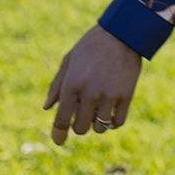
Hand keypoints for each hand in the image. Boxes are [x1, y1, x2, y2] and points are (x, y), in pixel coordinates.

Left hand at [44, 26, 142, 144]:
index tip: (59, 141)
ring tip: (97, 112)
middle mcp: (89, 93)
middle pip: (80, 128)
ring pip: (100, 128)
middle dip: (78, 126)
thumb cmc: (91, 46)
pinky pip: (118, 122)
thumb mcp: (69, 61)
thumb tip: (48, 108)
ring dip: (96, 124)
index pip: (61, 120)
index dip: (58, 135)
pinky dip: (113, 122)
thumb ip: (57, 86)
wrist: (122, 33)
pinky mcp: (126, 96)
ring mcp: (109, 96)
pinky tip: (111, 114)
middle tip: (82, 117)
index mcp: (72, 85)